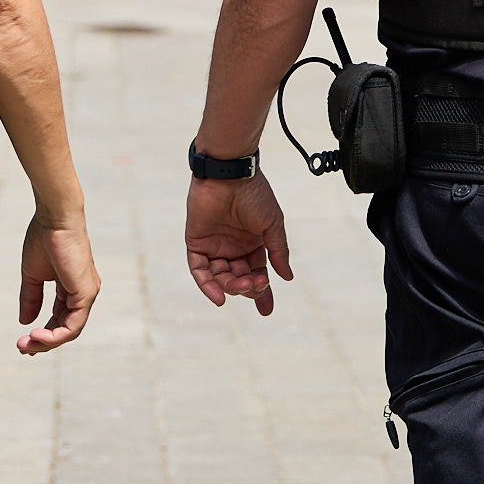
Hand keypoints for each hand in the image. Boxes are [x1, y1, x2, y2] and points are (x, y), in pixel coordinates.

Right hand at [17, 214, 98, 354]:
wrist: (54, 218)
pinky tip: (38, 336)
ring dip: (46, 342)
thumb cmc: (44, 238)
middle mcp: (82, 292)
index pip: (60, 317)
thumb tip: (25, 321)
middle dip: (42, 341)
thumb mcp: (33, 274)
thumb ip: (31, 298)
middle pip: (65, 328)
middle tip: (22, 348)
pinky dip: (55, 335)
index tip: (24, 342)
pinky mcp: (86, 293)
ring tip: (26, 344)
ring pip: (70, 330)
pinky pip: (73, 325)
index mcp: (71, 286)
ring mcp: (86, 293)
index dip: (43, 333)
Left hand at [186, 174, 291, 315]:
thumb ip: (278, 251)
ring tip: (241, 285)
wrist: (230, 173)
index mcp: (252, 243)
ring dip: (231, 288)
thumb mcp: (272, 224)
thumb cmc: (254, 194)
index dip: (262, 292)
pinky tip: (219, 297)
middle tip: (255, 285)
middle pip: (239, 279)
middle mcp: (233, 247)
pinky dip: (207, 285)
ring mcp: (214, 245)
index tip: (267, 310)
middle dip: (248, 288)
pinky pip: (199, 270)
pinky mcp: (196, 242)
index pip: (256, 274)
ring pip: (220, 278)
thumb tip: (287, 278)